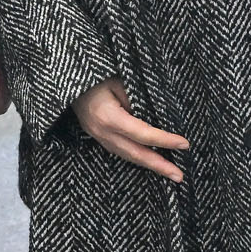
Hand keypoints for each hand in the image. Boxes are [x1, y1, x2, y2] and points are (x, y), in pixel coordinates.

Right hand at [72, 79, 188, 181]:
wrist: (65, 79)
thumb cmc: (94, 75)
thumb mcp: (119, 80)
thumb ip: (137, 98)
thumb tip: (157, 117)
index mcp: (108, 117)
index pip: (143, 134)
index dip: (164, 140)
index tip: (184, 143)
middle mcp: (102, 132)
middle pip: (136, 154)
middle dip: (159, 166)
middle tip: (180, 176)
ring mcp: (98, 137)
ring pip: (127, 156)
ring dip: (149, 165)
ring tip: (169, 172)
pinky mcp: (97, 136)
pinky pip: (120, 151)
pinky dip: (136, 158)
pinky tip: (148, 160)